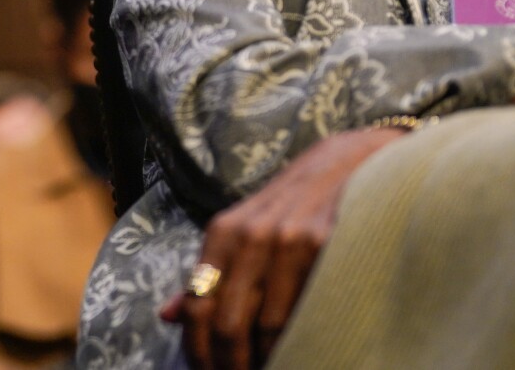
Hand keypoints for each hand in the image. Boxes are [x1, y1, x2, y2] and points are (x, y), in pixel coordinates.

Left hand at [159, 127, 404, 369]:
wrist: (347, 164)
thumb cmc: (289, 208)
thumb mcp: (242, 231)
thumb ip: (207, 273)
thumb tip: (167, 316)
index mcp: (222, 233)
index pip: (196, 306)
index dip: (198, 352)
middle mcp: (248, 236)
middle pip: (226, 324)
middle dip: (229, 366)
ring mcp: (286, 240)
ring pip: (265, 326)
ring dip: (265, 361)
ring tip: (269, 369)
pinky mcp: (323, 246)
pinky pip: (303, 312)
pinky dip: (299, 341)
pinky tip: (300, 350)